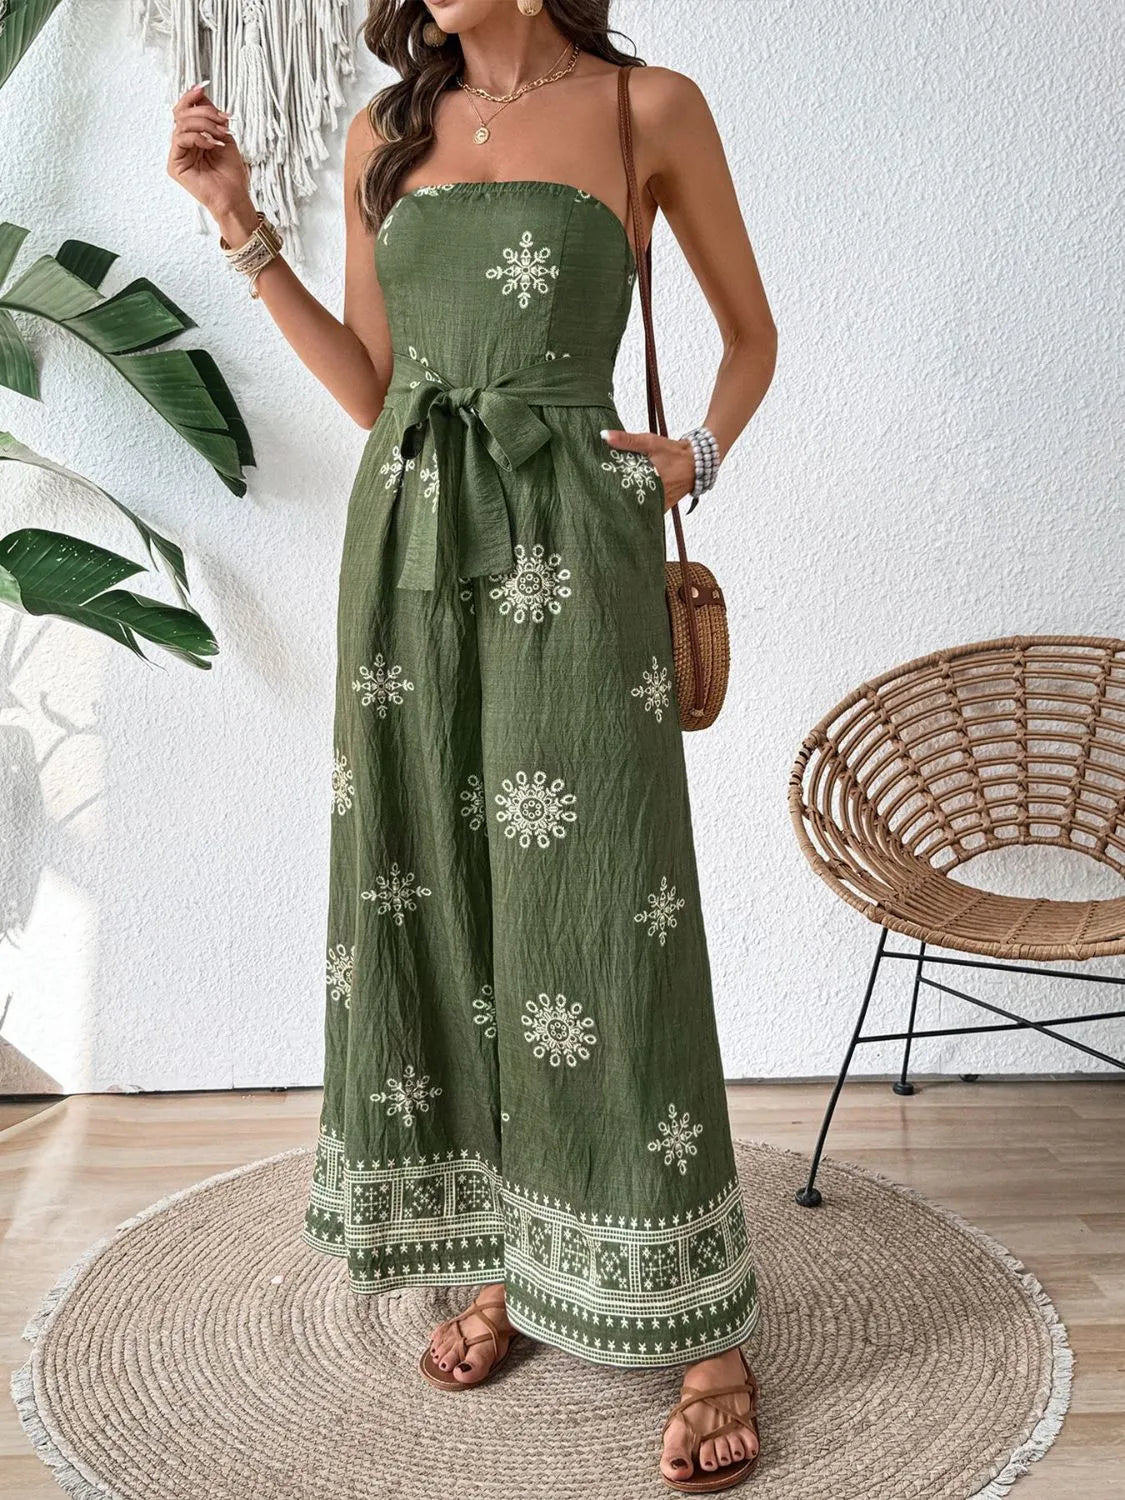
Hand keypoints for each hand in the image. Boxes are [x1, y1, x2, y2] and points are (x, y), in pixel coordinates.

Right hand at [166, 83, 251, 223]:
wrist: (235, 197)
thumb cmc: (231, 173)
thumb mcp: (223, 135)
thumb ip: (211, 116)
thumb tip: (200, 93)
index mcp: (192, 137)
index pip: (184, 111)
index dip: (191, 97)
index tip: (203, 88)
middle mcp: (182, 144)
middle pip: (181, 114)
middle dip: (204, 112)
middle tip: (222, 120)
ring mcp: (177, 154)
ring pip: (181, 124)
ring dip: (204, 124)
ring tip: (220, 134)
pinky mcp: (175, 165)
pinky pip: (180, 139)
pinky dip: (197, 137)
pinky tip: (211, 144)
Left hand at [600, 429, 695, 511]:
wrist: (695, 462)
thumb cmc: (673, 452)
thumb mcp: (649, 442)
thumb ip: (627, 440)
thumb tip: (605, 436)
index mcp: (649, 480)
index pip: (624, 492)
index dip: (611, 494)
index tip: (599, 492)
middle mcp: (655, 496)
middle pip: (630, 503)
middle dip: (616, 501)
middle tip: (601, 498)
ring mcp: (661, 504)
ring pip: (639, 509)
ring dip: (628, 505)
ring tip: (611, 503)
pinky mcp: (664, 507)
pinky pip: (649, 510)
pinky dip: (640, 507)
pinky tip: (629, 504)